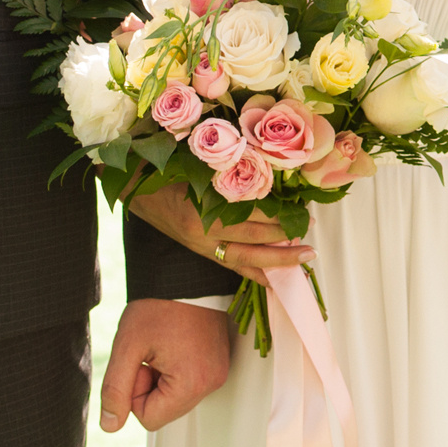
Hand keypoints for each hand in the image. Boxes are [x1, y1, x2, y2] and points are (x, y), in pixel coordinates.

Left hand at [100, 299, 230, 432]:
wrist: (183, 275)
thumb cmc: (158, 306)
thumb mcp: (127, 346)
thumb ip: (115, 389)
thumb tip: (110, 425)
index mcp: (192, 384)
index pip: (149, 419)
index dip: (135, 391)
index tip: (140, 361)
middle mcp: (212, 383)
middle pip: (165, 410)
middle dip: (150, 385)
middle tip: (150, 352)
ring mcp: (219, 373)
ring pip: (175, 398)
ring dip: (162, 377)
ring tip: (163, 346)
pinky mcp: (218, 364)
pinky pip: (189, 383)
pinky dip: (175, 369)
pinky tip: (174, 345)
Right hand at [128, 181, 311, 284]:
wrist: (137, 190)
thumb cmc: (167, 171)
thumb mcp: (196, 166)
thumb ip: (227, 173)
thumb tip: (267, 173)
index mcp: (201, 211)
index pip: (248, 218)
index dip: (276, 216)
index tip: (299, 210)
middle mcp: (202, 234)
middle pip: (251, 242)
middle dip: (283, 240)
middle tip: (310, 235)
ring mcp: (202, 247)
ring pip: (245, 260)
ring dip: (277, 262)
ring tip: (303, 259)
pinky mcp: (202, 252)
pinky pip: (233, 267)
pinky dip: (256, 274)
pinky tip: (276, 280)